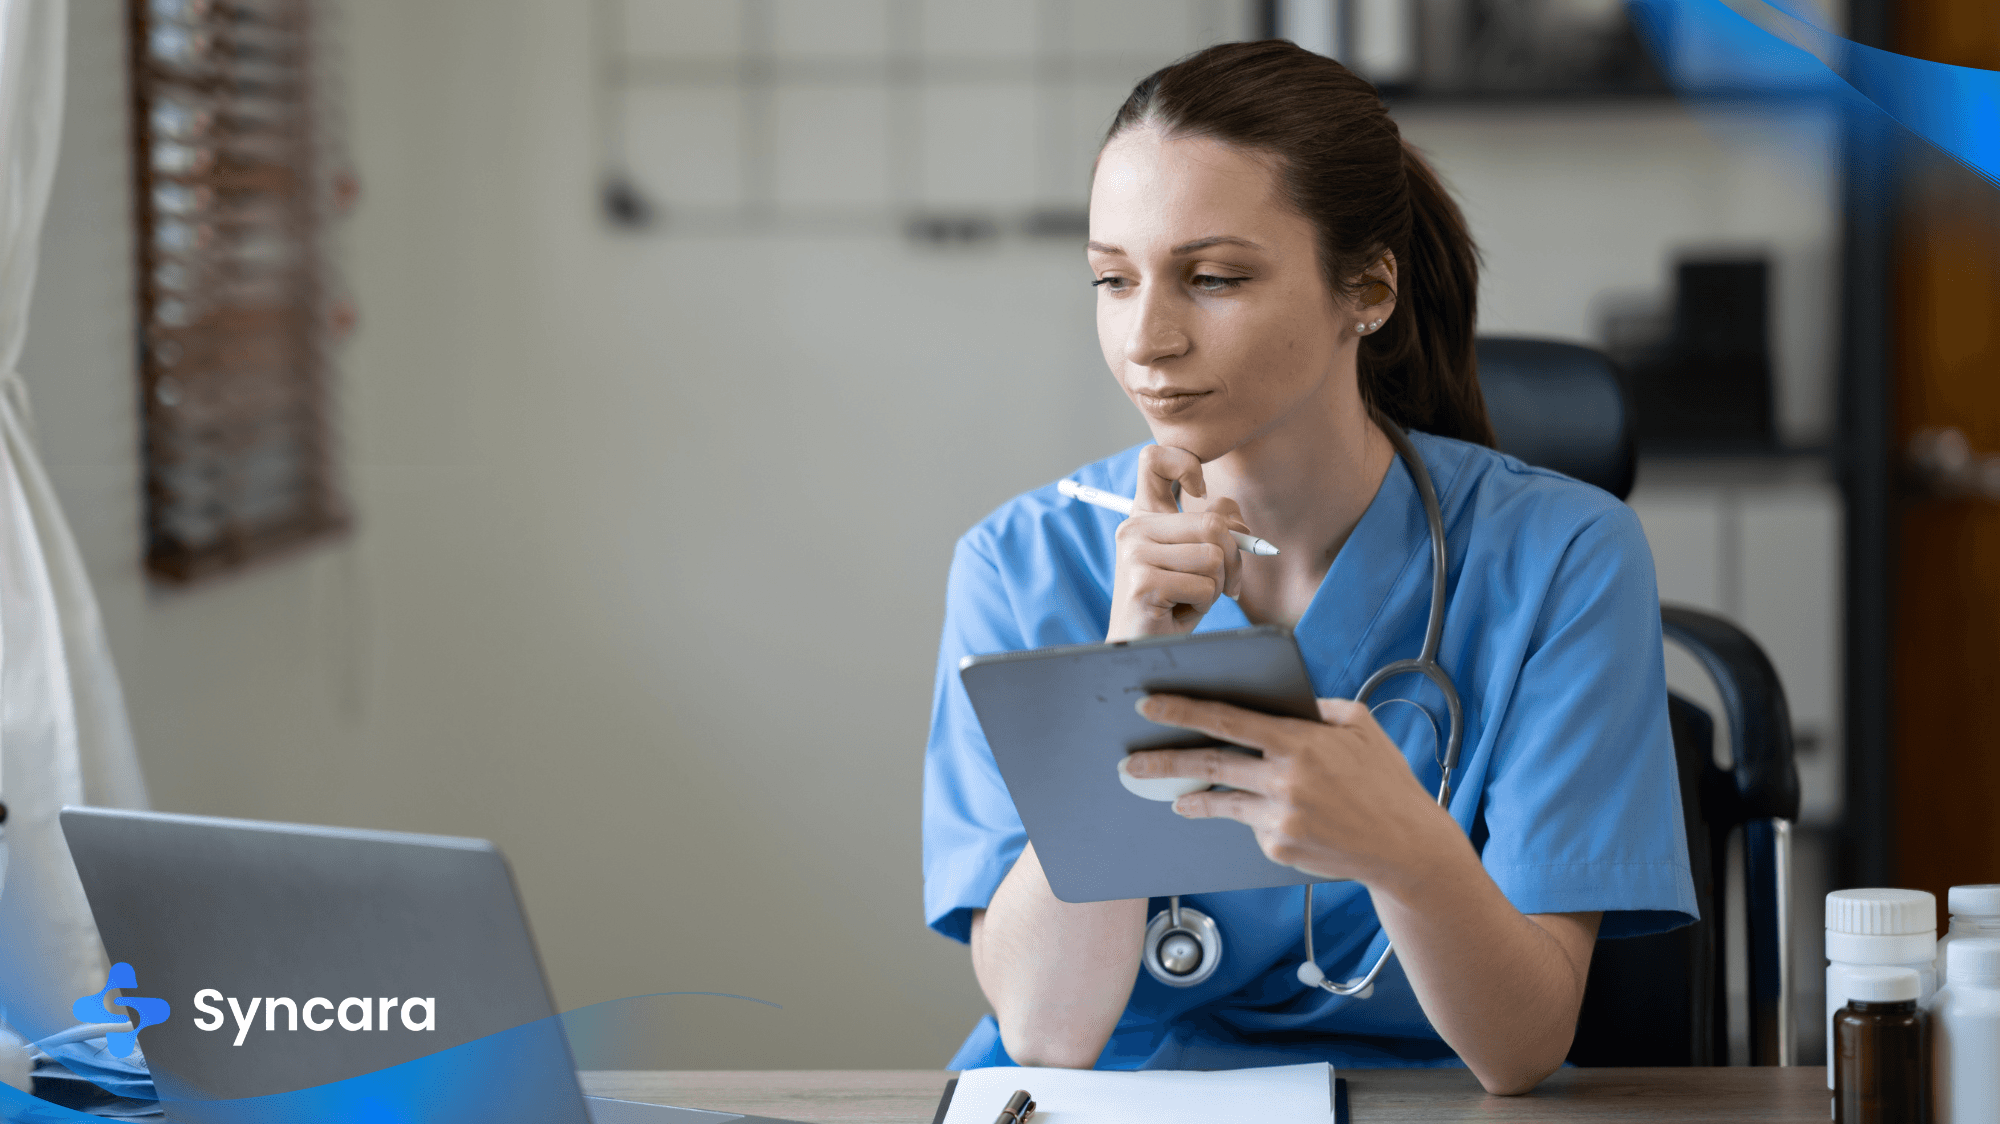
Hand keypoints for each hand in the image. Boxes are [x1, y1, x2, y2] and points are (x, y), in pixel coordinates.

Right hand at [1106, 446, 1251, 640]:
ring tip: (1191, 599)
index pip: (1153, 461)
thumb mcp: (1196, 560)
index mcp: (1143, 518)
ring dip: (1216, 587)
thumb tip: (1239, 524)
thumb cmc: (1171, 605)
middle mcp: (1133, 529)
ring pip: (1213, 557)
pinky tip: (1179, 612)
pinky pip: (1204, 586)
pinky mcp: (1143, 582)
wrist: (1142, 648)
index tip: (1200, 492)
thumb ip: (1215, 529)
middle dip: (1232, 560)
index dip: (1184, 464)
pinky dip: (1204, 605)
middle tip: (1224, 585)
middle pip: (1213, 523)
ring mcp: (1135, 554)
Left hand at [1122, 695, 1456, 887]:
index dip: (1182, 710)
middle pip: (1208, 763)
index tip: (1147, 705)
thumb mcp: (1358, 724)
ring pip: (1220, 800)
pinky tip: (1261, 814)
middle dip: (1162, 760)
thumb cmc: (1383, 779)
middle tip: (1129, 762)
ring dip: (1189, 795)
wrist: (1406, 847)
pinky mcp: (1279, 847)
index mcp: (1300, 741)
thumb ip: (1314, 708)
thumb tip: (1274, 699)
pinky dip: (1250, 816)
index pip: (1227, 719)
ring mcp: (1280, 816)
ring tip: (1168, 794)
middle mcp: (1285, 778)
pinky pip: (1252, 824)